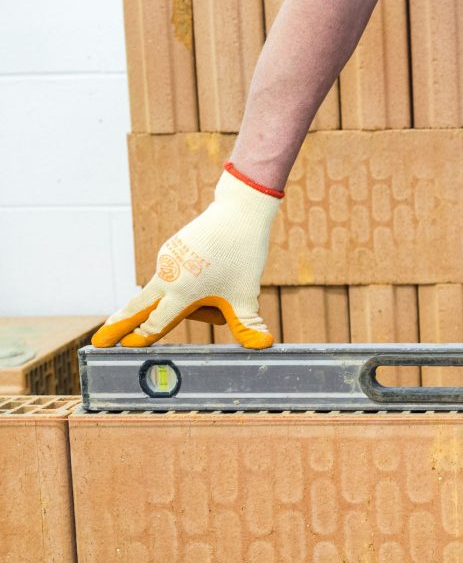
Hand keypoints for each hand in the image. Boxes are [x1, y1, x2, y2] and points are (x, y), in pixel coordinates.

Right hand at [94, 167, 281, 348]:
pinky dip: (193, 283)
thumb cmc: (242, 257)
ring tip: (225, 280)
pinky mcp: (171, 249)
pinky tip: (220, 269)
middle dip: (119, 325)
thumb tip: (264, 346)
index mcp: (181, 292)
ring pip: (169, 291)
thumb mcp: (246, 295)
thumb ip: (247, 324)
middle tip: (98, 341)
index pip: (156, 322)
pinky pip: (177, 275)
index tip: (121, 347)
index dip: (140, 337)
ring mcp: (166, 261)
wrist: (237, 215)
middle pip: (138, 307)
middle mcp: (167, 276)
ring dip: (189, 301)